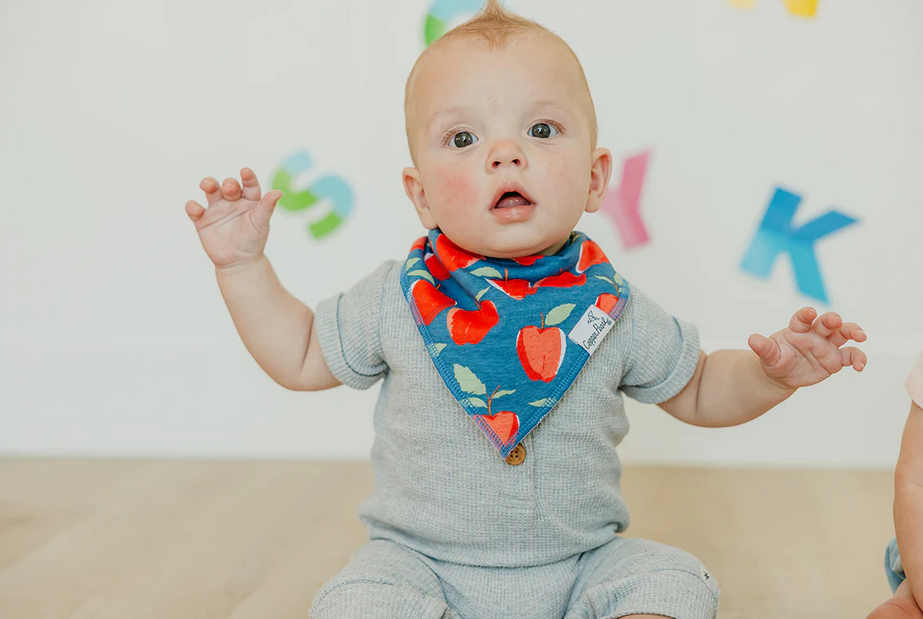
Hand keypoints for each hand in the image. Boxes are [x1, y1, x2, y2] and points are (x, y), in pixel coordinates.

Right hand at [185, 168, 282, 268]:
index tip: (245, 172)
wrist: (239, 262)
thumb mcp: (261, 223)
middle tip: (230, 188)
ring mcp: (217, 209)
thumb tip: (278, 192)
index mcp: (249, 200)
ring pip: (210, 191)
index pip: (249, 185)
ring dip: (208, 184)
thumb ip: (267, 207)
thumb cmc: (253, 241)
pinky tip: (197, 209)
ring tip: (207, 185)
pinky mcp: (202, 220)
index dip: (248, 178)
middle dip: (228, 184)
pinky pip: (194, 209)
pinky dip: (192, 206)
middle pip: (228, 185)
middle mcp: (232, 201)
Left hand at [748, 307, 867, 389]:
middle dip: (832, 320)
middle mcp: (815, 333)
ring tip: (861, 336)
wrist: (782, 375)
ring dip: (853, 331)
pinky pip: (851, 356)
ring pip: (844, 333)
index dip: (806, 314)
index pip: (803, 318)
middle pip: (827, 322)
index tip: (810, 313)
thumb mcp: (768, 355)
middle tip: (836, 321)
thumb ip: (763, 348)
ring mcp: (827, 345)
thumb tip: (752, 339)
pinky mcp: (836, 359)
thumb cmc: (774, 360)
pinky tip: (860, 366)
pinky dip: (859, 358)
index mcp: (797, 329)